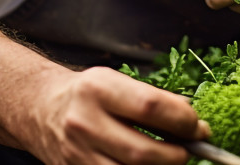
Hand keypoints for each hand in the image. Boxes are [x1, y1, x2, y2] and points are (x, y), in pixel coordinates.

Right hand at [24, 66, 208, 164]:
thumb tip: (193, 124)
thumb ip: (154, 100)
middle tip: (189, 149)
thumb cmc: (89, 94)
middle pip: (143, 152)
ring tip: (170, 158)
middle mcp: (85, 122)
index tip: (199, 128)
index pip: (151, 107)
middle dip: (177, 155)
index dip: (183, 121)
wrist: (40, 109)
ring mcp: (77, 154)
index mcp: (100, 89)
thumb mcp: (118, 82)